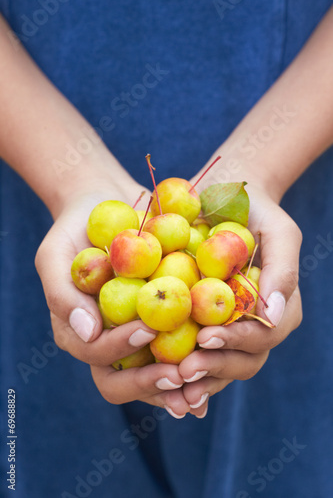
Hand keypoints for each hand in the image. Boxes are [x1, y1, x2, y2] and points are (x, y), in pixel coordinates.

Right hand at [35, 182, 205, 417]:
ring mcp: (134, 337)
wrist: (107, 206)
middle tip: (179, 375)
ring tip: (203, 382)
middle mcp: (106, 343)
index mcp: (80, 333)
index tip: (147, 329)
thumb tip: (88, 333)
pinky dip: (195, 362)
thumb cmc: (75, 230)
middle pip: (122, 383)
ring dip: (177, 387)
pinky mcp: (162, 325)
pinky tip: (218, 360)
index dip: (120, 349)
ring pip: (152, 377)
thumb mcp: (56, 255)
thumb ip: (62, 295)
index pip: (96, 354)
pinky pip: (177, 351)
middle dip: (149, 383)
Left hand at [177, 183, 302, 416]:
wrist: (224, 197)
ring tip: (171, 382)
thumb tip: (272, 313)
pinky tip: (160, 381)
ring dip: (197, 379)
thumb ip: (283, 269)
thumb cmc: (256, 211)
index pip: (263, 336)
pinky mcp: (200, 324)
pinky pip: (194, 353)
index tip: (207, 336)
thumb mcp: (278, 231)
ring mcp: (227, 328)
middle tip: (184, 370)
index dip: (237, 341)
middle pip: (242, 361)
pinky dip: (179, 371)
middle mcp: (254, 325)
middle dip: (215, 368)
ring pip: (219, 367)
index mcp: (276, 309)